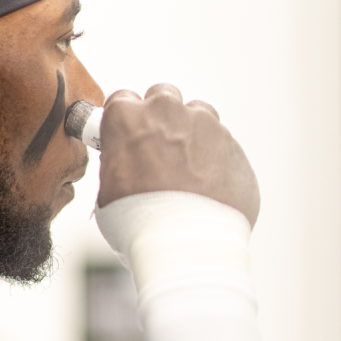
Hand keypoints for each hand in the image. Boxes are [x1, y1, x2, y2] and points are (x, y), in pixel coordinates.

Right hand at [96, 83, 259, 226]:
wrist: (184, 244)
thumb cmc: (137, 222)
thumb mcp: (106, 191)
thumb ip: (119, 163)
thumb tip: (127, 165)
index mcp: (128, 118)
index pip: (123, 100)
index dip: (126, 121)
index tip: (130, 138)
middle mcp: (168, 111)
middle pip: (164, 97)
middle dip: (162, 118)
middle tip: (159, 152)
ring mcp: (206, 125)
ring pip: (199, 116)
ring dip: (192, 135)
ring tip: (186, 174)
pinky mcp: (234, 147)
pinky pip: (222, 146)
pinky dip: (215, 161)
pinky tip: (207, 190)